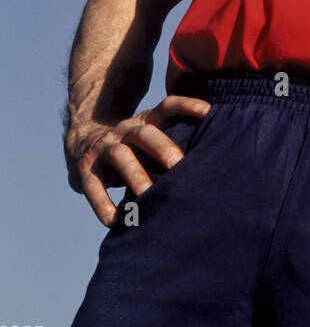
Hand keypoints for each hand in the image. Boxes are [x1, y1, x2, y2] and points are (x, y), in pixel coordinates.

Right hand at [65, 95, 211, 226]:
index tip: (208, 111)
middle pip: (145, 134)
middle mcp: (126, 130)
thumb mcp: (150, 139)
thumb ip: (171, 148)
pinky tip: (114, 221)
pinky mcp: (86, 168)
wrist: (83, 141)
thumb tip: (209, 170)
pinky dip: (103, 203)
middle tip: (178, 165)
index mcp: (145, 121)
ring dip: (135, 175)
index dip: (186, 105)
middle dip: (162, 148)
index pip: (167, 106)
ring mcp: (104, 147)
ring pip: (120, 156)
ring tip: (147, 196)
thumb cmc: (133, 148)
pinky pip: (93, 185)